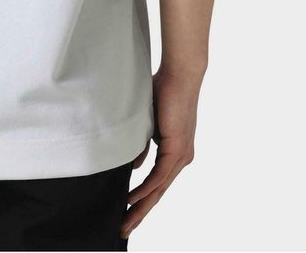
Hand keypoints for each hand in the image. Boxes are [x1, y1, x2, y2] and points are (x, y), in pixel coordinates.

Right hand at [120, 65, 199, 240]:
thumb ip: (143, 146)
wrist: (180, 76)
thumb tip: (134, 166)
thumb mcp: (148, 124)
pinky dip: (146, 189)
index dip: (143, 199)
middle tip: (124, 229)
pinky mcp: (178, 150)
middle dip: (140, 213)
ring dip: (141, 208)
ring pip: (159, 190)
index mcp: (175, 152)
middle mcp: (181, 158)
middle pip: (158, 193)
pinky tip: (133, 200)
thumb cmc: (164, 91)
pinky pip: (160, 176)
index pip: (157, 183)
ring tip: (126, 222)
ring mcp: (181, 156)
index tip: (127, 211)